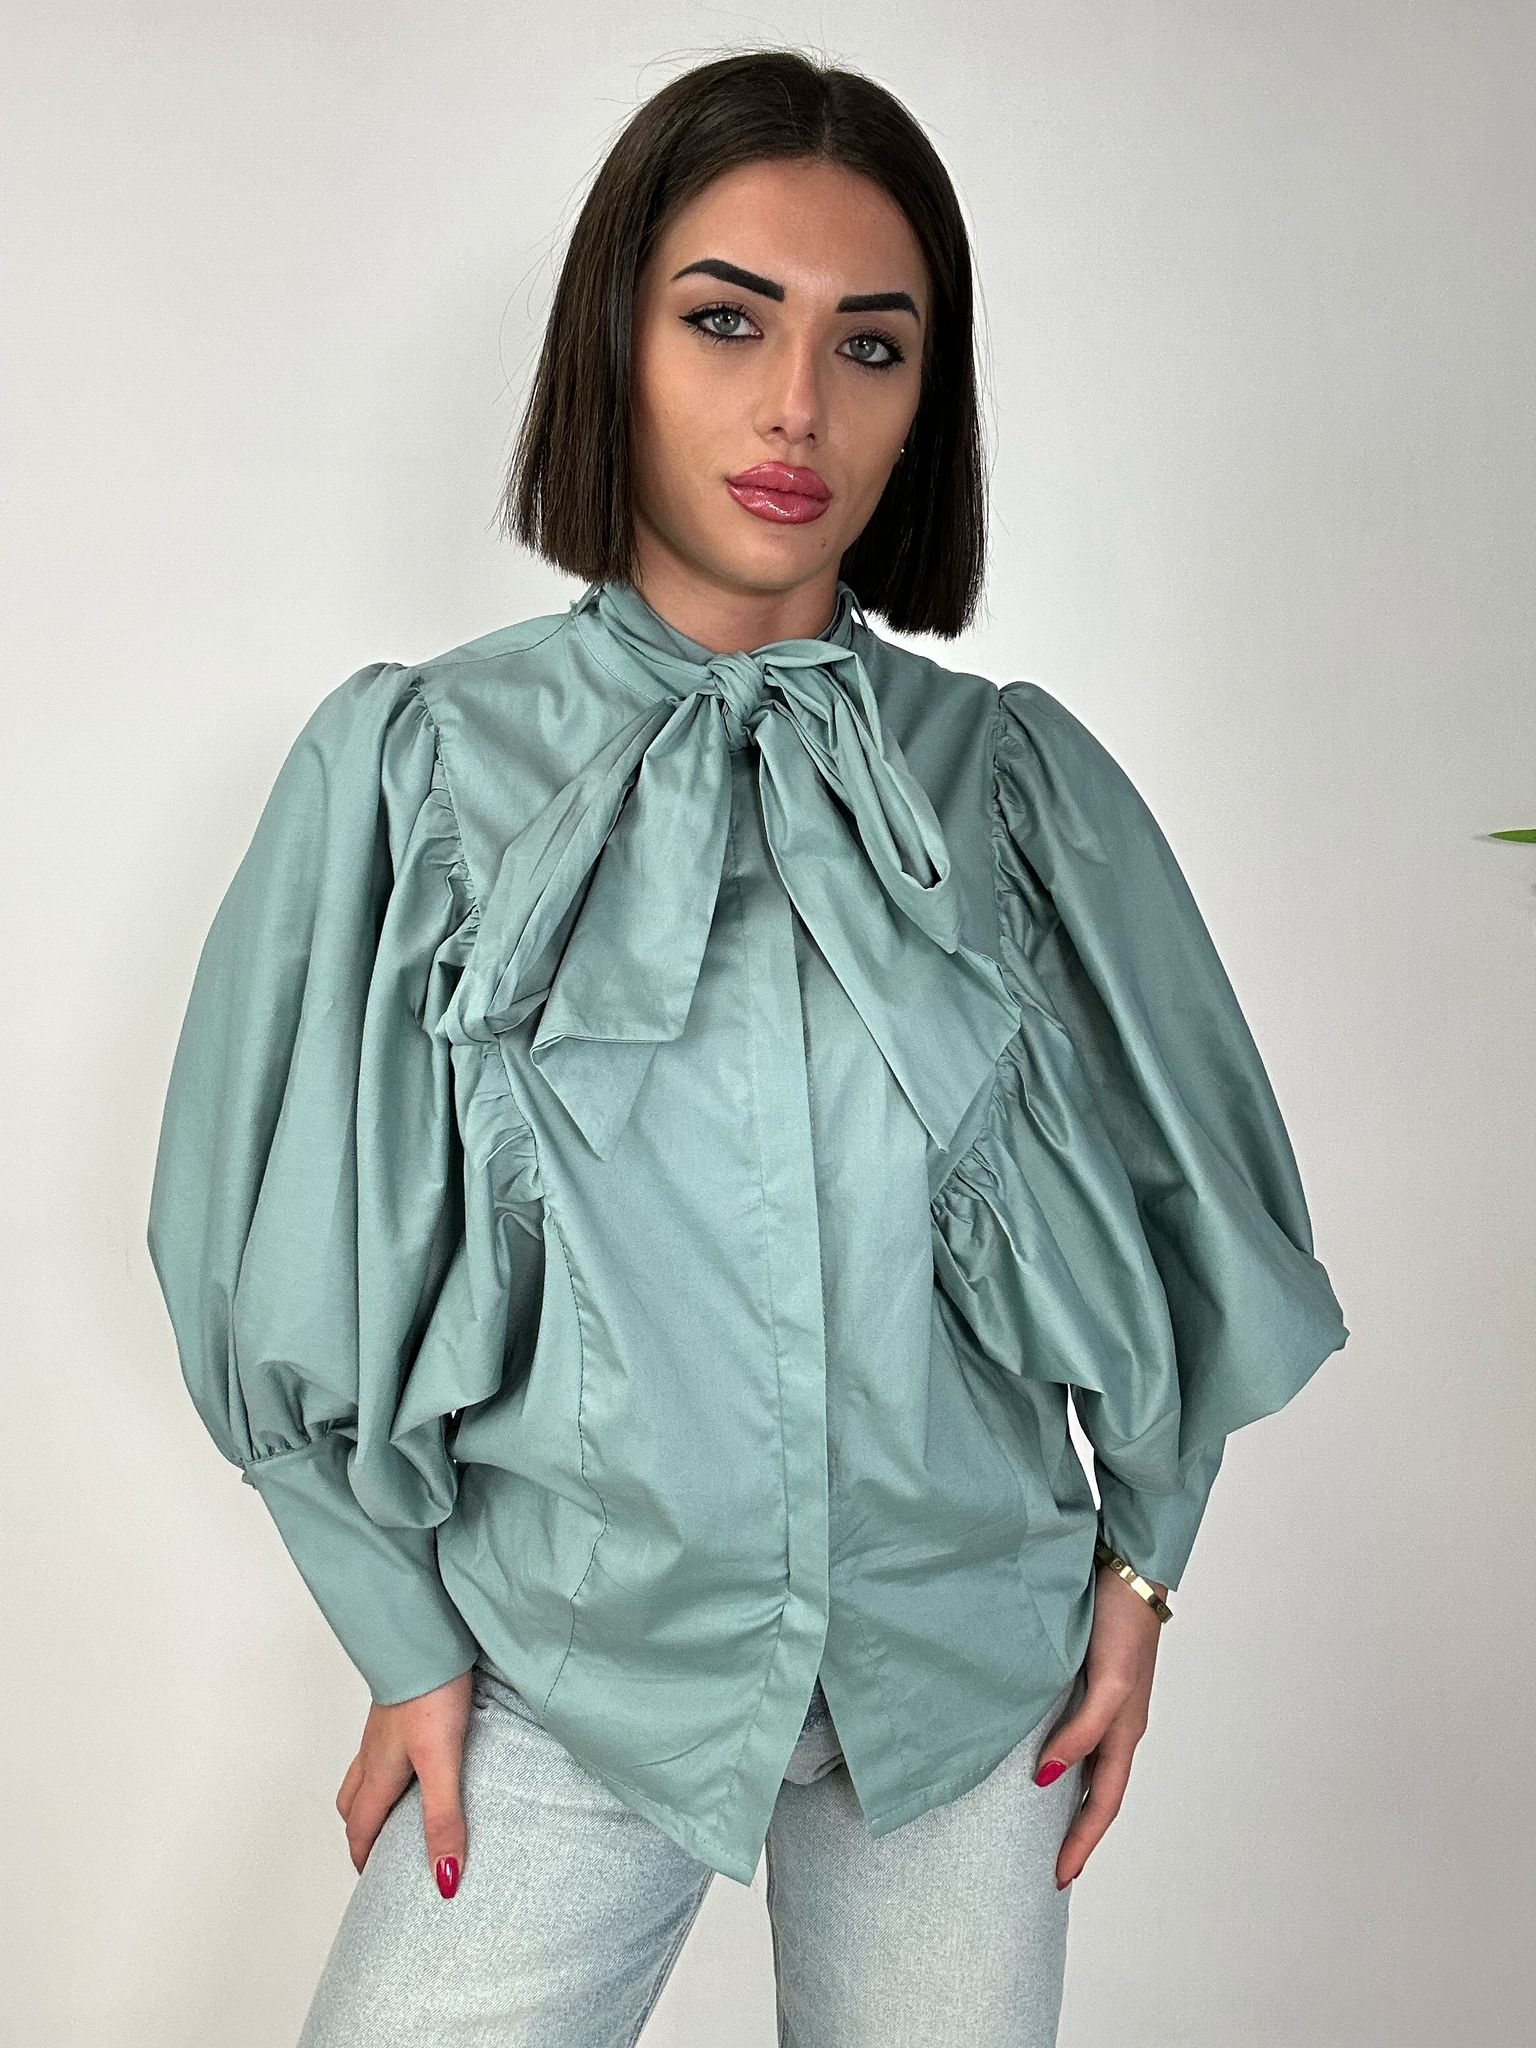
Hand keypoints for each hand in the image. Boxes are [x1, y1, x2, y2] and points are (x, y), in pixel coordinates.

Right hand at [334, 1667, 475, 1895]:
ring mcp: (383, 1728)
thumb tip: (444, 1878)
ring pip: (364, 1772)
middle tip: (382, 1852)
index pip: (360, 1828)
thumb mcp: (441, 1762)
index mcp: (379, 1773)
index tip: (372, 1882)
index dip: (364, 1858)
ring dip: (372, 1797)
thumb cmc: (432, 1694)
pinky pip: (382, 1747)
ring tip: (398, 1811)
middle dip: (362, 1831)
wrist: (426, 1638)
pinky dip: (389, 1766)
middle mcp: (374, 1753)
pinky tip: (417, 1759)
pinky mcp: (399, 1708)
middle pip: (353, 1803)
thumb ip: (443, 1817)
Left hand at [1035, 1561, 1168, 1887]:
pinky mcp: (1091, 1680)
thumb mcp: (1106, 1684)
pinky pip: (1078, 1734)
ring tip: (1043, 1823)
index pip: (1100, 1804)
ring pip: (1089, 1765)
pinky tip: (1043, 1756)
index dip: (1081, 1843)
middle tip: (1051, 1865)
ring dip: (1071, 1798)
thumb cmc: (1122, 1624)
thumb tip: (1047, 1778)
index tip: (1058, 1879)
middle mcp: (1118, 1724)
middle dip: (1078, 1832)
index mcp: (1125, 1732)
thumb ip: (1080, 1732)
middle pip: (1097, 1793)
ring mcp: (1107, 1703)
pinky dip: (1063, 1757)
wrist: (1126, 1568)